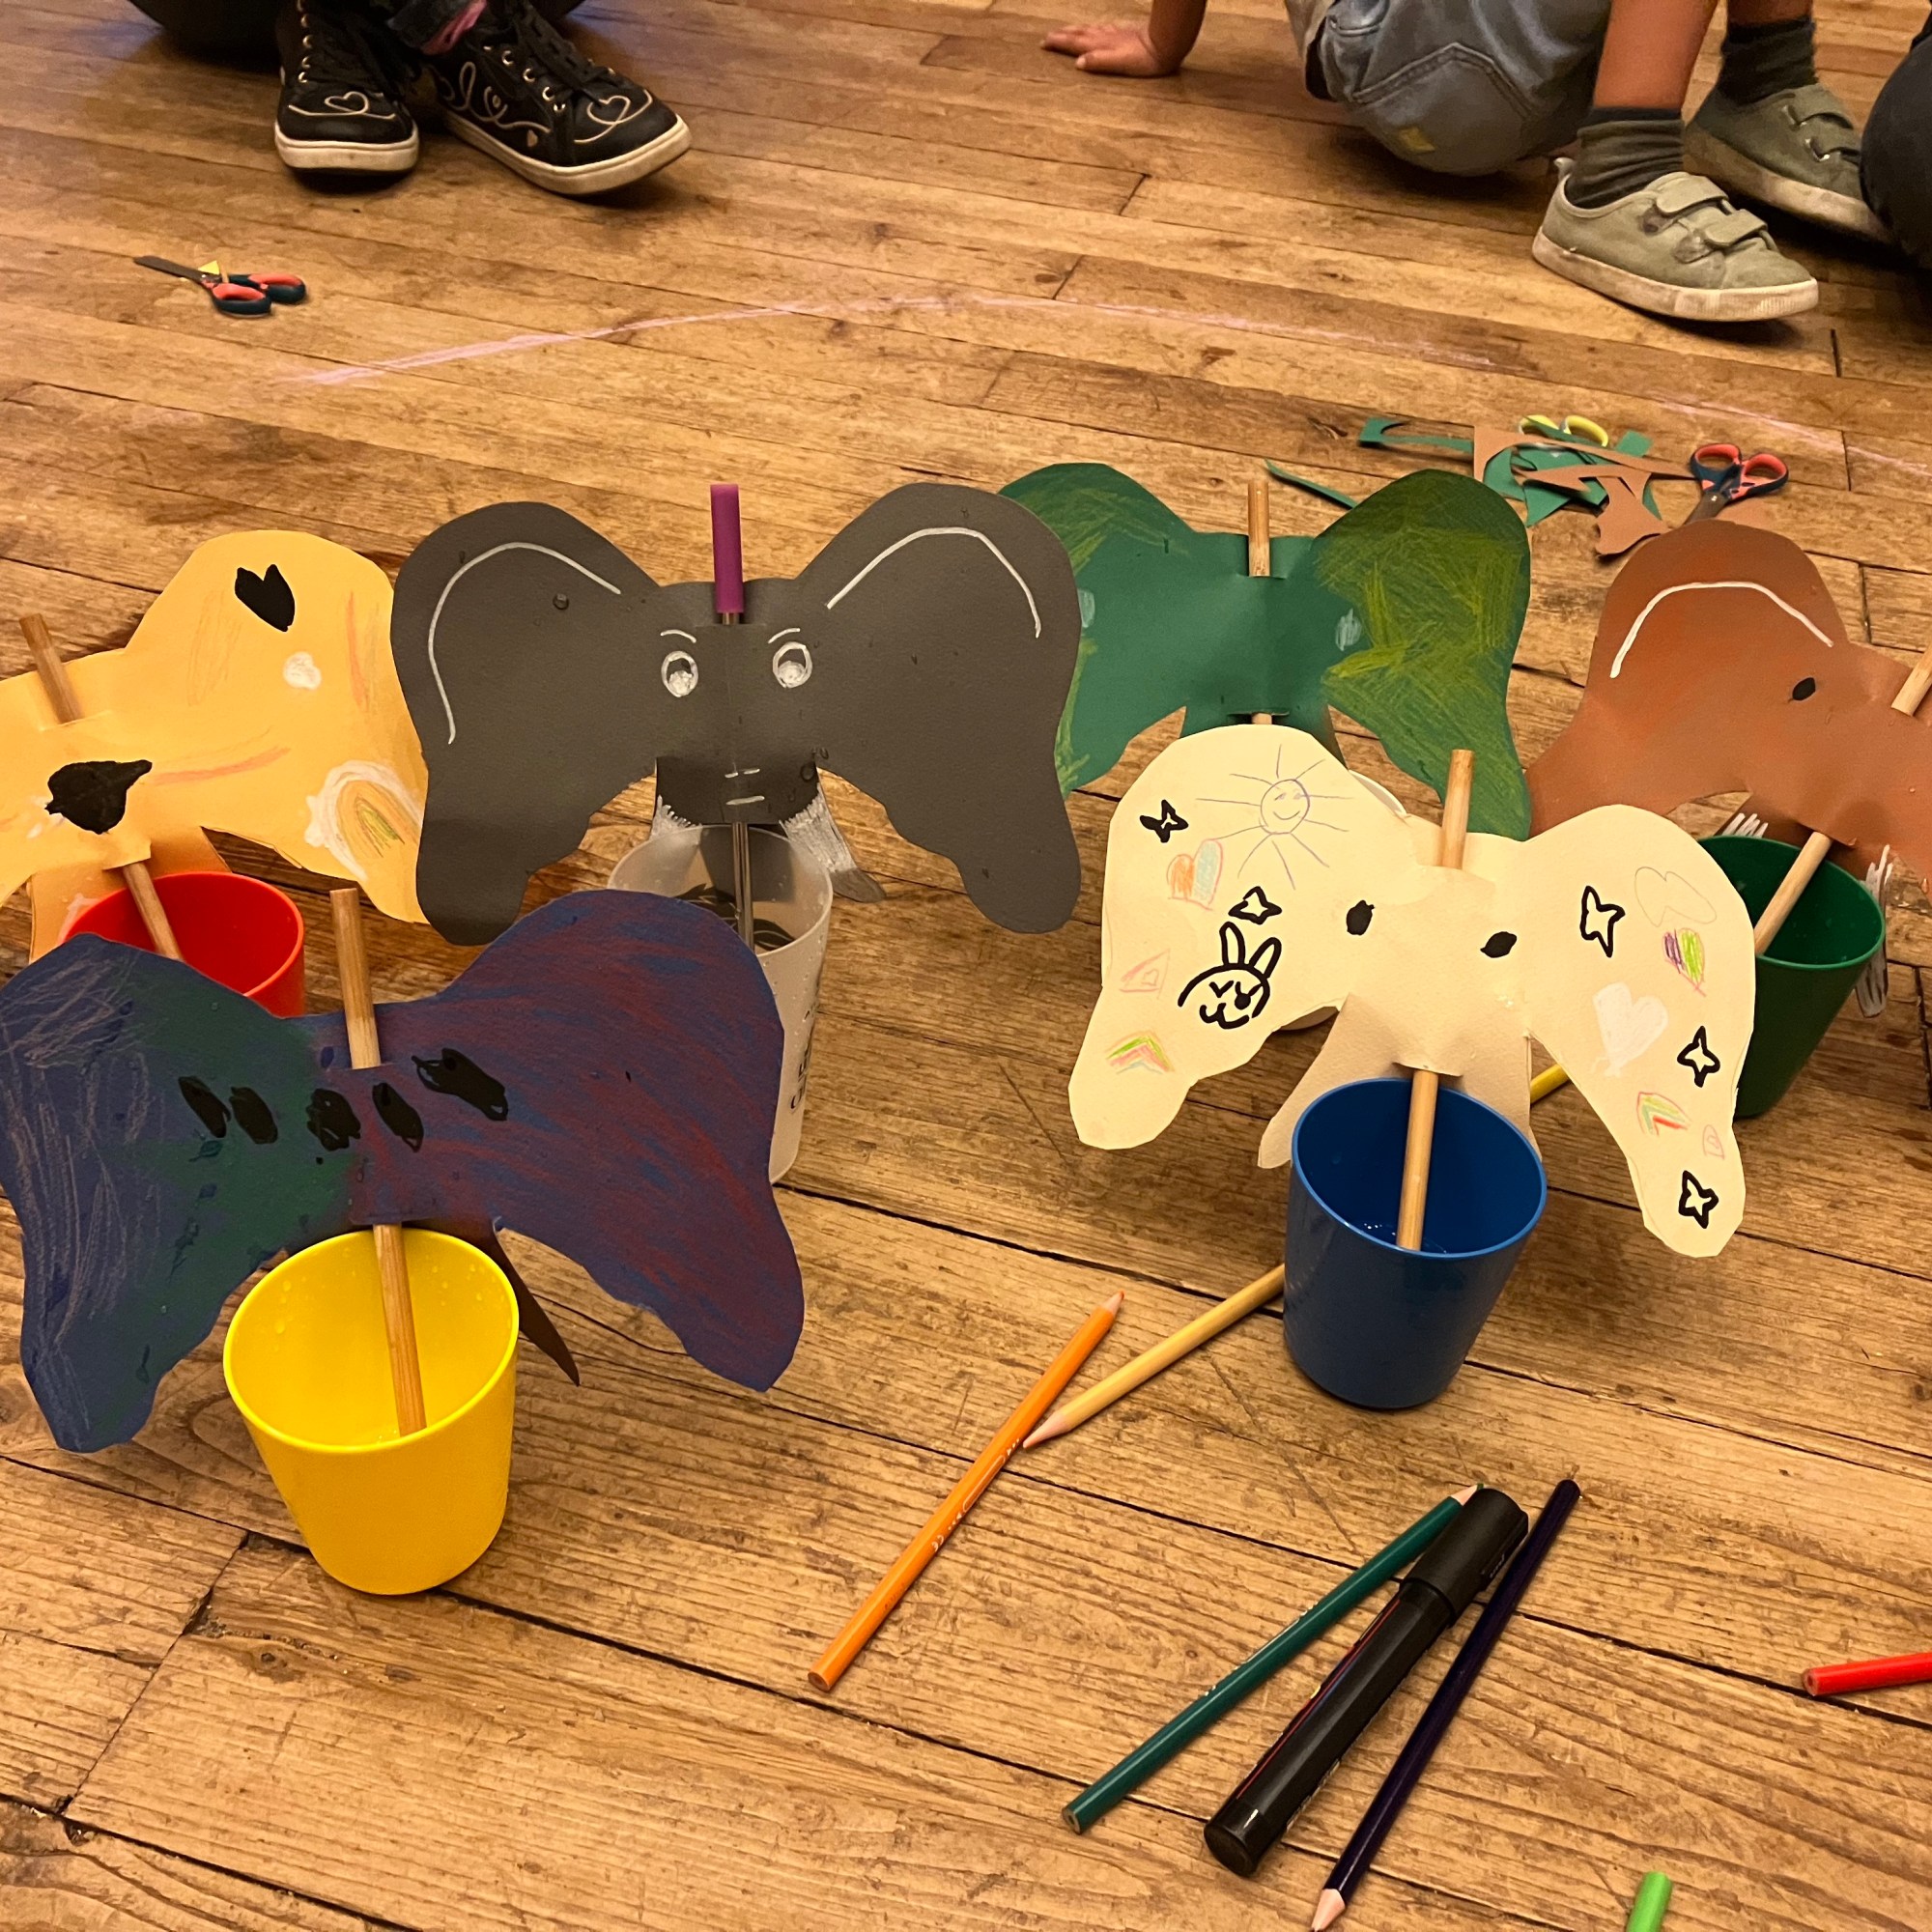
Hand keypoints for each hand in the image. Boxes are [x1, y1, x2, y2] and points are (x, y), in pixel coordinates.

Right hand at [1041, 21, 1179, 74]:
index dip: (1059, 43)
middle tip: (1047, 37)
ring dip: (1074, 30)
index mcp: (1100, 46)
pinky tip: (1095, 29)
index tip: (1043, 43)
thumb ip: (1099, 62)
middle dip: (1062, 35)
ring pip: (1089, 30)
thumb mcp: (1120, 65)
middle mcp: (1104, 38)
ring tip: (1064, 31)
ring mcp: (1114, 34)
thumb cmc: (1145, 59)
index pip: (1074, 43)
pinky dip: (1092, 29)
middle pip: (1079, 34)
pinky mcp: (1124, 33)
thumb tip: (1078, 63)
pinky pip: (1101, 29)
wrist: (1166, 43)